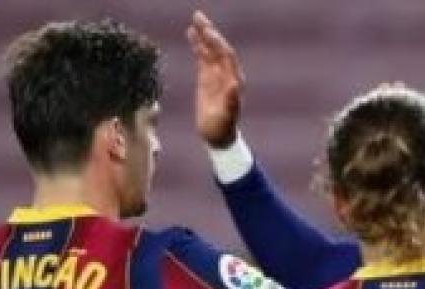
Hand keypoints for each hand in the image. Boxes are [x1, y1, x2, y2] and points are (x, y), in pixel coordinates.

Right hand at [187, 10, 243, 147]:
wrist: (217, 136)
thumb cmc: (223, 129)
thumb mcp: (227, 117)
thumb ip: (232, 102)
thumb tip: (234, 87)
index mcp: (233, 80)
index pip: (226, 56)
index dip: (217, 43)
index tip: (207, 32)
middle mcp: (226, 74)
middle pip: (218, 47)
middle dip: (209, 32)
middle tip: (198, 16)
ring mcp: (216, 75)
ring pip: (209, 50)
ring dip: (203, 34)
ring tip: (194, 19)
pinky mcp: (206, 78)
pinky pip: (202, 57)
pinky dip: (197, 45)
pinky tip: (191, 34)